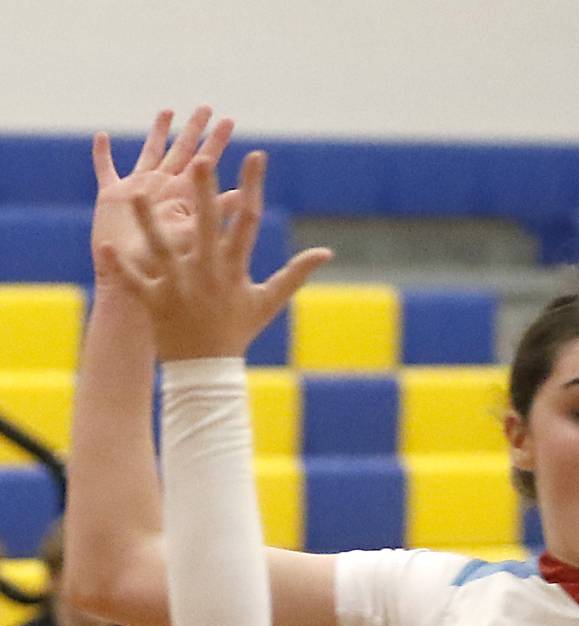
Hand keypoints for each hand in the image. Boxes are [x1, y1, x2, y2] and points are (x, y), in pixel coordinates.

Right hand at [91, 106, 234, 286]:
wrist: (140, 296)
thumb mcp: (196, 241)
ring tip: (168, 112)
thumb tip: (248, 199)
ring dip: (157, 132)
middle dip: (195, 131)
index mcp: (186, 201)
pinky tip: (102, 137)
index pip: (206, 166)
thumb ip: (218, 218)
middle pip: (183, 153)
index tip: (231, 123)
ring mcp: (139, 193)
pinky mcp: (111, 199)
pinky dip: (102, 155)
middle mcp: (165, 192)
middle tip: (207, 108)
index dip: (217, 145)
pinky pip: (105, 170)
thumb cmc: (173, 281)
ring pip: (150, 153)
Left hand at [101, 151, 330, 361]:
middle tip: (201, 158)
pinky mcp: (156, 301)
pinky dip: (120, 267)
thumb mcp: (268, 302)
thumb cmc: (237, 331)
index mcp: (233, 269)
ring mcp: (180, 287)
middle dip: (203, 192)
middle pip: (206, 225)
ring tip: (137, 192)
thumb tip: (327, 253)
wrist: (208, 371)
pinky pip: (135, 282)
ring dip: (149, 222)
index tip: (256, 155)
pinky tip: (104, 245)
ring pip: (163, 248)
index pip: (247, 220)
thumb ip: (295, 274)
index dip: (252, 186)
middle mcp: (207, 273)